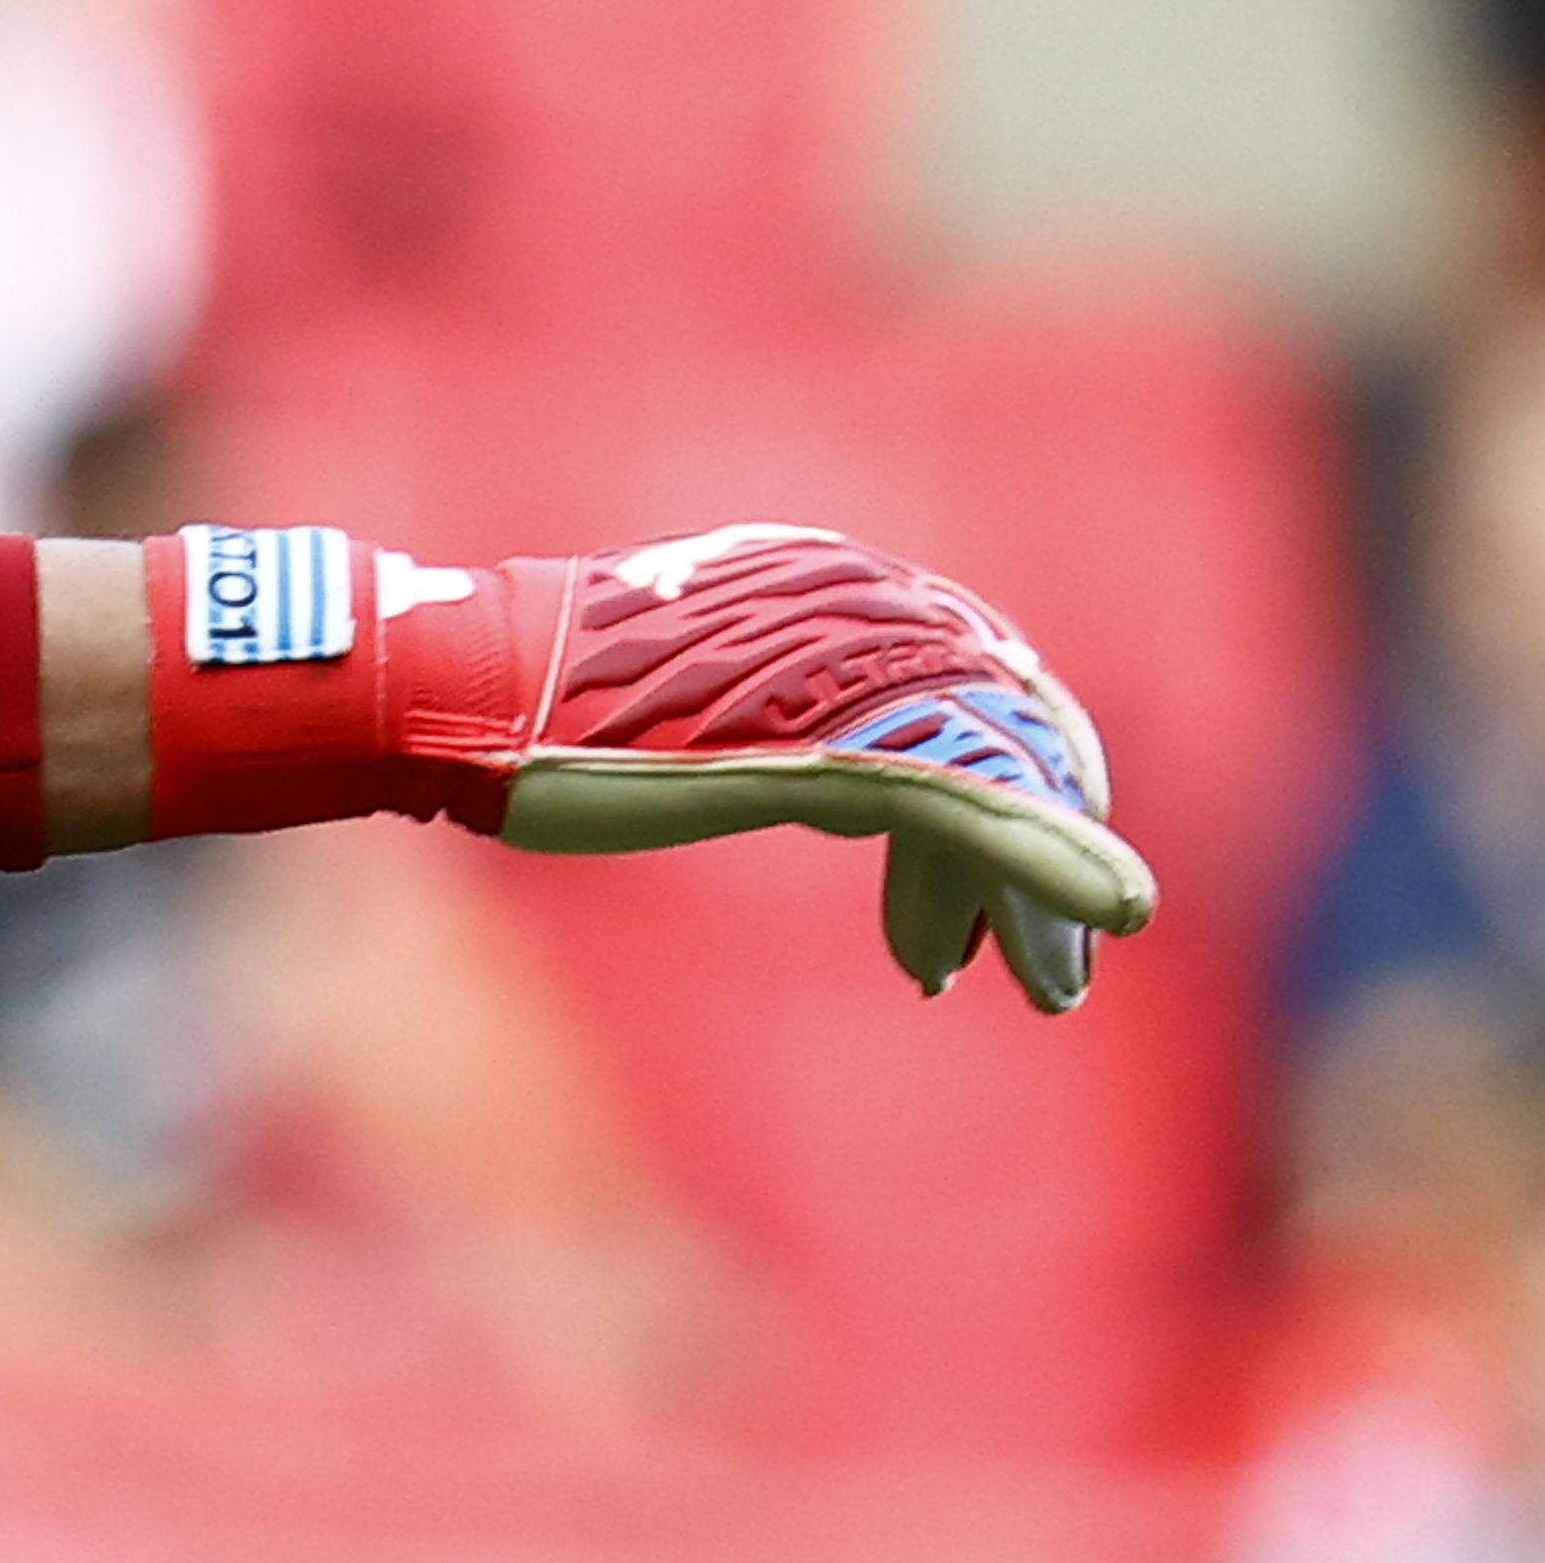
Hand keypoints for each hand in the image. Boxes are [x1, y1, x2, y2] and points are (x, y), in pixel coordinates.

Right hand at [149, 520, 1153, 1013]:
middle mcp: (859, 604)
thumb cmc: (526, 698)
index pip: (975, 677)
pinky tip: (1107, 914)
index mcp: (827, 576)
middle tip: (1048, 968)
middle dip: (1043, 849)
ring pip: (1006, 780)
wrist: (455, 685)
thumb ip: (764, 709)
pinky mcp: (830, 743)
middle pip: (1010, 730)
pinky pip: (981, 807)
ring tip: (1049, 986)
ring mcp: (847, 673)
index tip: (991, 894)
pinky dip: (1053, 863)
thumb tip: (813, 778)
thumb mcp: (674, 692)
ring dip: (1042, 891)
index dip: (1013, 780)